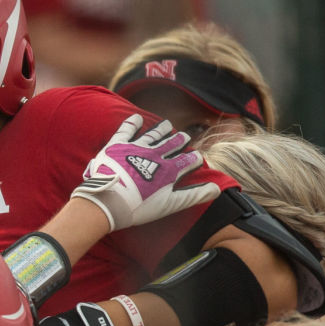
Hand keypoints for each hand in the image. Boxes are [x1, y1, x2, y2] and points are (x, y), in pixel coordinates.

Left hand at [71, 115, 218, 231]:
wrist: (107, 202)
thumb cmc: (138, 207)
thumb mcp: (170, 204)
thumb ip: (194, 196)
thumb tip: (217, 189)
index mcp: (169, 169)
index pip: (188, 160)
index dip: (194, 159)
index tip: (196, 158)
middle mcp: (156, 154)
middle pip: (173, 143)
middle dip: (180, 140)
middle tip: (183, 138)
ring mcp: (136, 148)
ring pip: (154, 134)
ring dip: (163, 129)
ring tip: (168, 125)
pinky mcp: (118, 145)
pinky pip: (127, 130)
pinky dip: (132, 123)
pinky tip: (137, 118)